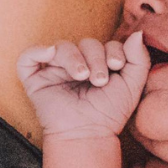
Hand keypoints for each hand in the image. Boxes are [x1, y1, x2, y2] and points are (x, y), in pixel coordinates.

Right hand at [18, 32, 149, 138]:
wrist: (88, 134)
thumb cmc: (109, 113)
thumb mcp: (132, 85)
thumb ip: (139, 58)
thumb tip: (137, 33)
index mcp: (98, 64)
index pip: (105, 44)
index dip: (112, 49)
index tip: (117, 64)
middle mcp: (76, 64)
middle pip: (85, 43)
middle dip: (95, 57)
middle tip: (100, 80)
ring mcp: (54, 70)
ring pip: (61, 47)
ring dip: (74, 58)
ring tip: (82, 76)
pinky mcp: (34, 79)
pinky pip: (28, 57)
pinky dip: (38, 50)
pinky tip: (50, 54)